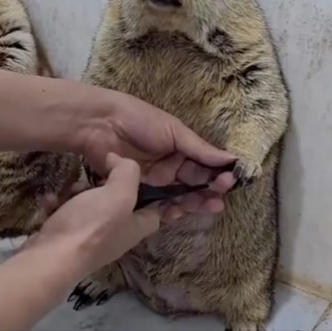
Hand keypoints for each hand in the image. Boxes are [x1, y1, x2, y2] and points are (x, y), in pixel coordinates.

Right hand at [26, 153, 158, 274]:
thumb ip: (126, 172)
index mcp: (136, 227)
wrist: (50, 259)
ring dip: (75, 194)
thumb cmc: (91, 226)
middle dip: (101, 186)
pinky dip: (57, 206)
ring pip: (88, 207)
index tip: (131, 172)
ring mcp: (91, 240)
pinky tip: (50, 202)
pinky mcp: (67, 241)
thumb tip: (117, 158)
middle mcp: (117, 236)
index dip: (146, 188)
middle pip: (116, 203)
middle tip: (92, 180)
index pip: (153, 207)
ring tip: (68, 191)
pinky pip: (66, 216)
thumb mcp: (119, 194)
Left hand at [77, 90, 237, 219]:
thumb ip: (200, 149)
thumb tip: (232, 159)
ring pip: (179, 195)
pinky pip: (158, 203)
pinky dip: (171, 209)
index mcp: (181, 148)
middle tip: (218, 202)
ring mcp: (155, 179)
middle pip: (194, 183)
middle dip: (209, 193)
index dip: (217, 174)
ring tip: (206, 208)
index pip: (204, 165)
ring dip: (194, 203)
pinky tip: (181, 212)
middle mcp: (171, 165)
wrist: (99, 124)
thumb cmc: (139, 120)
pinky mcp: (138, 191)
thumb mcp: (173, 131)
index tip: (228, 182)